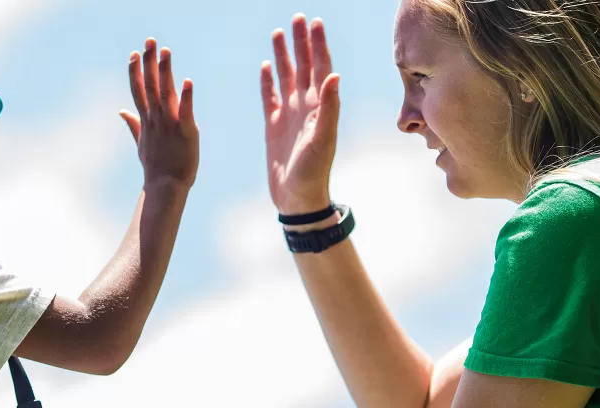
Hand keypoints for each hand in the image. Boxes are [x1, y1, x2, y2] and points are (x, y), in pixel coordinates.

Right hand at [120, 38, 199, 188]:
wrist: (165, 187)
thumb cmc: (156, 167)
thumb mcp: (141, 143)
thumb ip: (132, 124)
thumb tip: (121, 110)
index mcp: (146, 120)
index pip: (138, 90)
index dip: (135, 70)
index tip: (134, 52)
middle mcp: (156, 119)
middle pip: (149, 85)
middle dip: (149, 62)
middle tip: (150, 41)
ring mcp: (169, 125)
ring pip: (165, 94)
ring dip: (165, 72)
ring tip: (166, 51)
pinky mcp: (186, 132)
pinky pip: (186, 112)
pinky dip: (187, 97)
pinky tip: (188, 81)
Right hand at [261, 14, 340, 214]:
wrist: (297, 197)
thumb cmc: (313, 171)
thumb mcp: (323, 138)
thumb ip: (329, 107)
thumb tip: (333, 74)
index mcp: (319, 106)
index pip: (320, 68)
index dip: (318, 45)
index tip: (314, 22)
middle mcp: (306, 106)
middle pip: (304, 66)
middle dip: (301, 42)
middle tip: (297, 18)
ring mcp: (289, 114)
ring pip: (286, 77)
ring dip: (283, 55)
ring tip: (279, 33)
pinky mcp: (273, 125)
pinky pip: (270, 97)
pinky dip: (268, 81)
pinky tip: (265, 67)